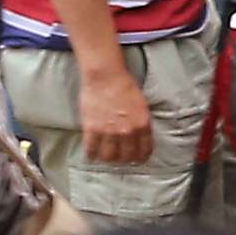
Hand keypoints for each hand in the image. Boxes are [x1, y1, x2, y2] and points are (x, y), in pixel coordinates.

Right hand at [71, 51, 154, 167]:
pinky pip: (91, 150)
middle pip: (127, 157)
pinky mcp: (93, 129)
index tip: (135, 159)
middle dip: (123, 159)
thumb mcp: (141, 105)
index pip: (145, 151)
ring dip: (107, 158)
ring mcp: (110, 132)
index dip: (140, 158)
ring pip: (109, 157)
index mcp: (143, 124)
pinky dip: (91, 154)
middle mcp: (128, 131)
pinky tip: (91, 153)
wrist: (105, 75)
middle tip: (118, 156)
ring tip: (104, 154)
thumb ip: (141, 122)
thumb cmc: (123, 85)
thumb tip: (140, 137)